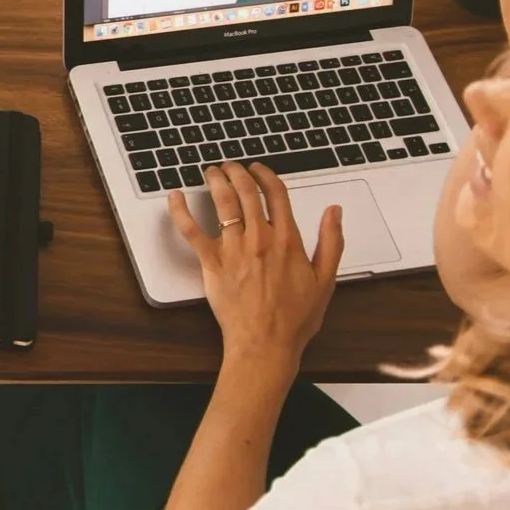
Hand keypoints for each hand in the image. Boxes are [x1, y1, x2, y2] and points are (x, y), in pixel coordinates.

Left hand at [169, 163, 343, 366]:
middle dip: (238, 172)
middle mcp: (260, 238)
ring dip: (216, 181)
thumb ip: (331, 242)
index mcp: (287, 240)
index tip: (258, 168)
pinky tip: (174, 196)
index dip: (266, 175)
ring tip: (212, 172)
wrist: (265, 344)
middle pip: (247, 192)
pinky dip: (180, 211)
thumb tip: (334, 211)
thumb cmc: (295, 319)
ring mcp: (234, 249)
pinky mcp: (212, 263)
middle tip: (231, 165)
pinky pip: (192, 231)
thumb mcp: (325, 280)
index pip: (276, 194)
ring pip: (223, 203)